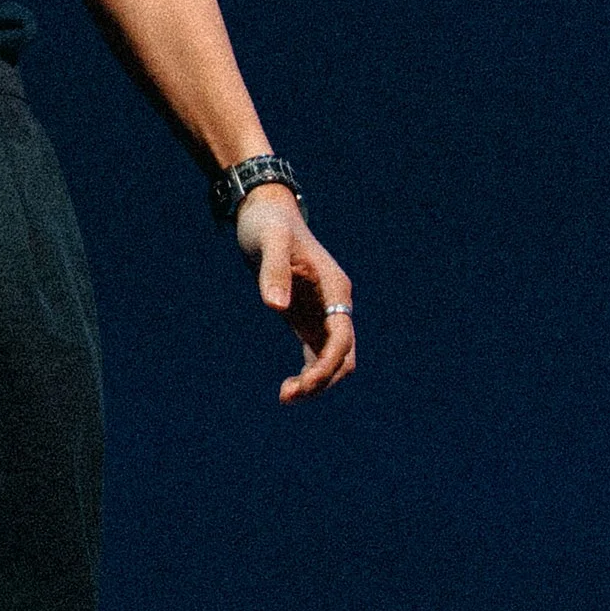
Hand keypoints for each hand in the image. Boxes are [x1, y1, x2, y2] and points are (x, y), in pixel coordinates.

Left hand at [236, 187, 355, 403]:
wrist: (265, 214)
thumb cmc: (268, 224)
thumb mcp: (269, 242)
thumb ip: (274, 271)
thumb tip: (276, 308)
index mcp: (335, 288)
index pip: (341, 338)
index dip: (326, 365)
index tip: (303, 384)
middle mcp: (335, 304)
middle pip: (344, 356)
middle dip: (322, 380)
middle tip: (287, 395)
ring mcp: (323, 313)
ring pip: (333, 359)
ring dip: (316, 381)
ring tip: (285, 396)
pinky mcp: (307, 318)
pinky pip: (316, 354)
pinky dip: (308, 373)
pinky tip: (289, 389)